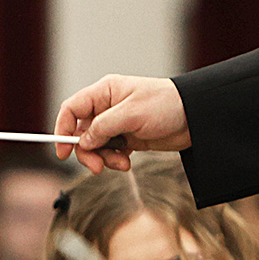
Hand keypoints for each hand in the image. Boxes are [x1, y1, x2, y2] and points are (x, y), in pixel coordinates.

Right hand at [55, 75, 189, 173]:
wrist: (195, 118)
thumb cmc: (166, 105)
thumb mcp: (132, 114)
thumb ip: (103, 127)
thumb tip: (83, 141)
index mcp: (105, 92)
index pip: (72, 108)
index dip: (62, 128)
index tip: (63, 151)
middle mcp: (107, 107)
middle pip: (81, 132)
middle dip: (86, 151)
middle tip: (96, 167)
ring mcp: (117, 123)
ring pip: (95, 145)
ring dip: (103, 158)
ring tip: (121, 164)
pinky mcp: (128, 138)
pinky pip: (110, 152)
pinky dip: (114, 160)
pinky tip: (127, 163)